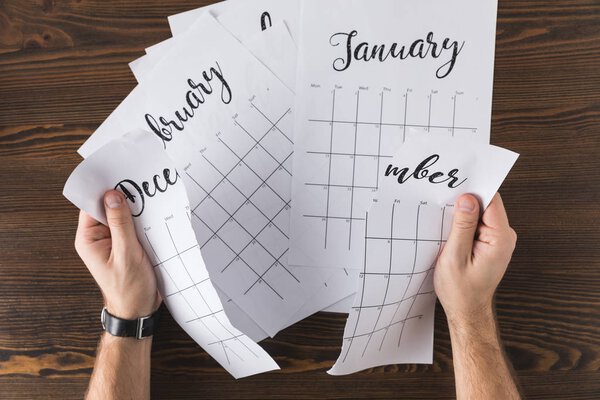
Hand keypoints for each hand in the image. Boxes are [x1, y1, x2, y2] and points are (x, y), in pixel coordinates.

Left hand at [75, 190, 160, 318]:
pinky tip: (154, 214)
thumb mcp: (126, 253)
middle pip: (107, 208)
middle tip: (140, 184)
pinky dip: (142, 220)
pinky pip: (132, 225)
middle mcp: (98, 238)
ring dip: (135, 209)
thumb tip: (113, 196)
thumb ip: (120, 224)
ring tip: (150, 198)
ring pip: (122, 215)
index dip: (104, 190)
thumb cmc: (129, 288)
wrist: (139, 310)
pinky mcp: (126, 244)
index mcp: (89, 240)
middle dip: (123, 197)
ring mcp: (113, 241)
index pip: (92, 206)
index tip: (119, 176)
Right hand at [434, 192, 516, 323]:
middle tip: (444, 214)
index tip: (455, 190)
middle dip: (464, 205)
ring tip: (447, 232)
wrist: (466, 311)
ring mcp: (498, 240)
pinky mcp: (490, 243)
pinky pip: (477, 225)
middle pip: (485, 205)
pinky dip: (463, 226)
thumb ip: (463, 226)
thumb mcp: (455, 256)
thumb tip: (467, 199)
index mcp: (500, 239)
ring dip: (462, 217)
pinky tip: (451, 238)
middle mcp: (504, 237)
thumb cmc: (460, 291)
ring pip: (479, 214)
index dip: (473, 192)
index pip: (491, 200)